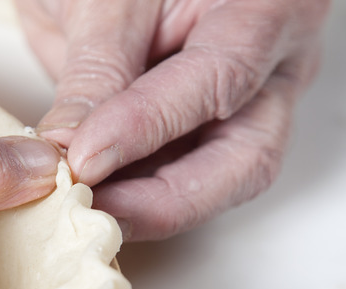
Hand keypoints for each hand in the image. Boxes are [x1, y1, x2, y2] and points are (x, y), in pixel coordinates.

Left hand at [17, 0, 329, 239]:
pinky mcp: (217, 127)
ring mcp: (251, 101)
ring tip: (90, 210)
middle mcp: (276, 65)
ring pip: (221, 179)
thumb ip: (97, 72)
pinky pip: (188, 174)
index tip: (84, 157)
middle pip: (246, 157)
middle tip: (97, 212)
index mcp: (266, 8)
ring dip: (153, 205)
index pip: (219, 77)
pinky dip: (144, 192)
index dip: (148, 125)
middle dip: (170, 199)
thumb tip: (69, 150)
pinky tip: (101, 197)